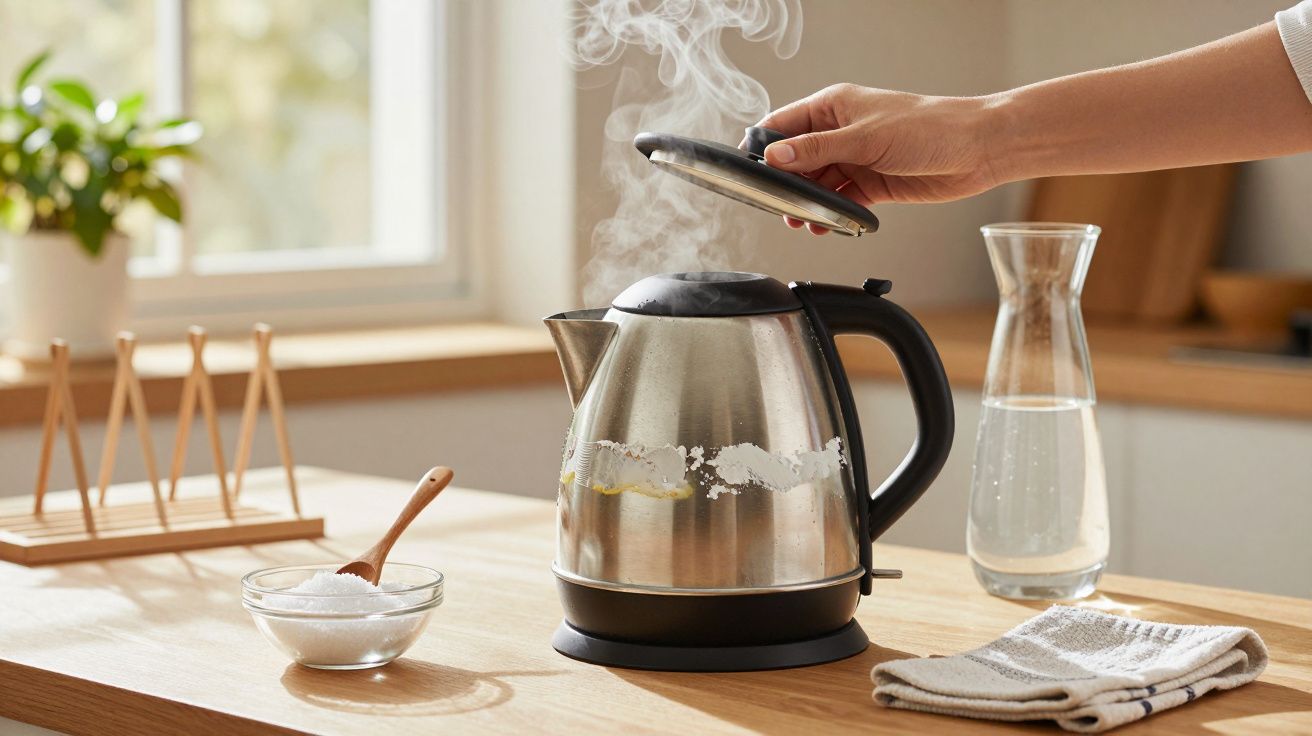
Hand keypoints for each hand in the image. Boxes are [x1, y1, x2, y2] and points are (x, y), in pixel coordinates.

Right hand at [749, 84, 1003, 233]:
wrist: (976, 150)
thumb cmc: (929, 127)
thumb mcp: (865, 138)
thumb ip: (817, 150)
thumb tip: (775, 155)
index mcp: (834, 108)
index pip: (783, 124)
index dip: (763, 147)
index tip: (750, 172)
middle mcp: (841, 133)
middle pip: (796, 160)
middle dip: (784, 183)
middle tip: (778, 205)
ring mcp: (856, 159)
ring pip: (817, 185)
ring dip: (807, 203)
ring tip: (801, 221)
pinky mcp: (871, 184)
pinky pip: (840, 202)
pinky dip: (831, 215)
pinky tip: (826, 225)